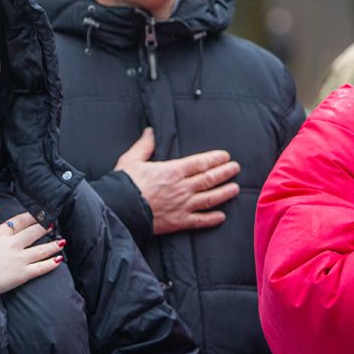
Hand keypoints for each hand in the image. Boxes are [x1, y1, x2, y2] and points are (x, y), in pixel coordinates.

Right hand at [0, 211, 63, 296]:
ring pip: (41, 249)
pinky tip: (58, 260)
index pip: (20, 221)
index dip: (31, 216)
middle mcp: (13, 244)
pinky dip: (51, 263)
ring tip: (61, 241)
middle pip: (33, 232)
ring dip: (53, 244)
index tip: (40, 212)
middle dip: (45, 227)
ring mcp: (20, 259)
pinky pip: (41, 268)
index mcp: (0, 233)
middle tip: (53, 223)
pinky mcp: (22, 274)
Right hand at [114, 127, 239, 235]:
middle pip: (209, 179)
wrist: (118, 209)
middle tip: (235, 168)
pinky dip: (212, 219)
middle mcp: (182, 188)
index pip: (200, 163)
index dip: (215, 158)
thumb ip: (144, 146)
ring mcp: (182, 206)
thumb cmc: (123, 184)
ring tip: (235, 188)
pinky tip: (221, 216)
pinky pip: (200, 221)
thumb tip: (150, 131)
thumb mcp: (131, 160)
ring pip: (210, 198)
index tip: (225, 156)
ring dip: (224, 193)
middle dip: (224, 172)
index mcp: (172, 171)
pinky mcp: (178, 222)